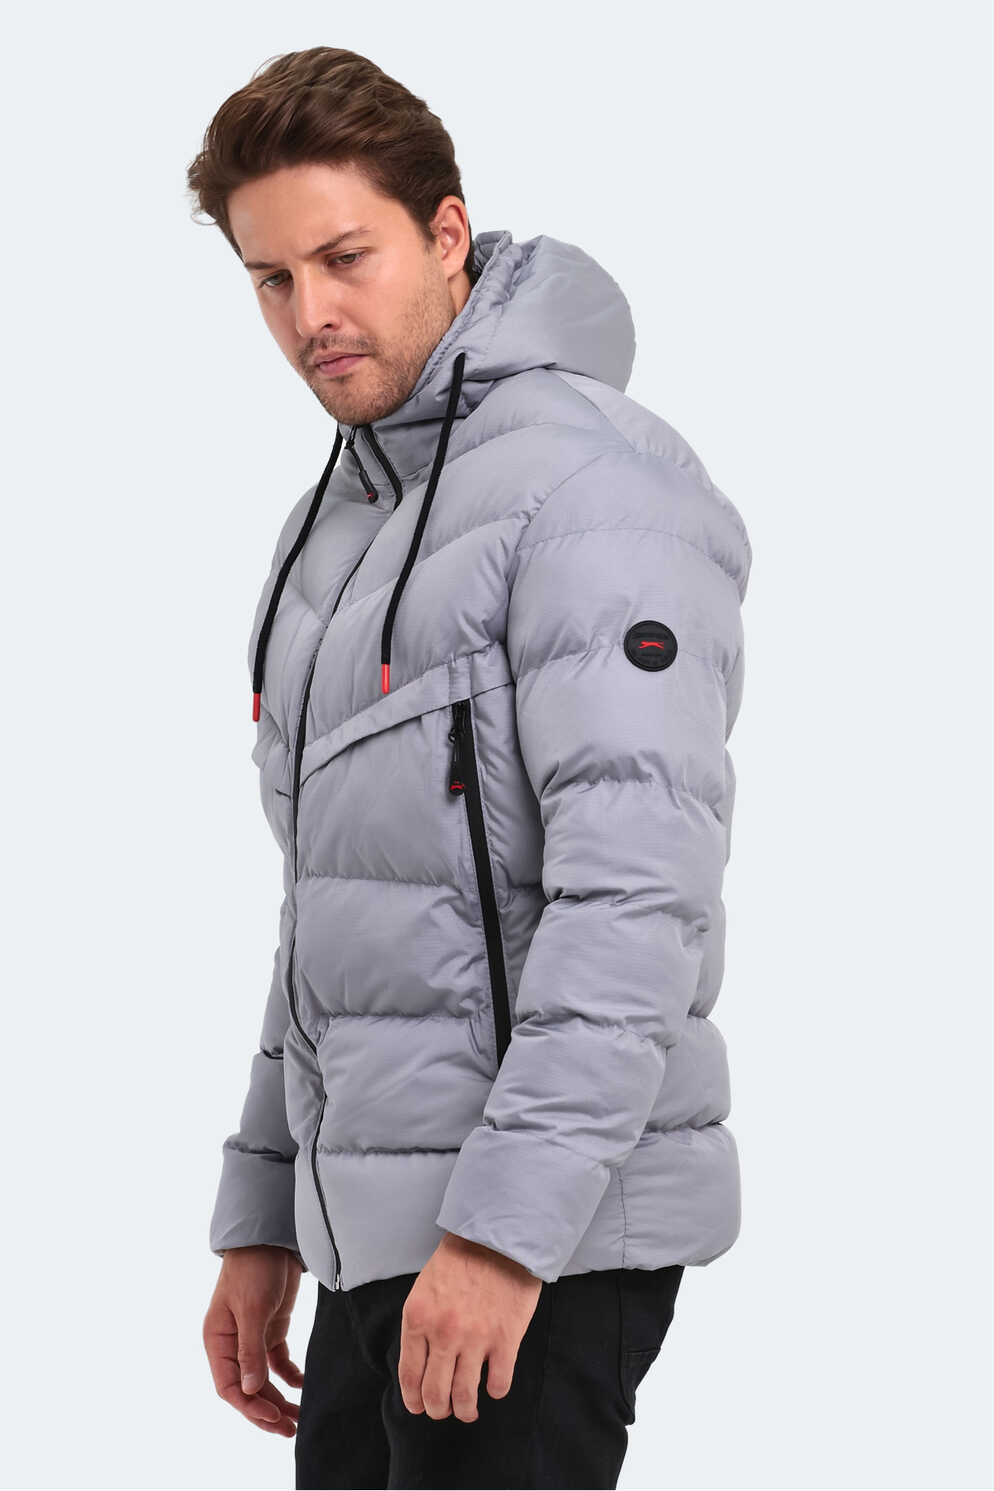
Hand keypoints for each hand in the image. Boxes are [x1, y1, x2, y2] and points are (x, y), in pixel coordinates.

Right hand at [203, 1244, 304, 1435]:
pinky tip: (303, 1386)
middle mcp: (232, 1343)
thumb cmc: (253, 1268)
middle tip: (291, 1430)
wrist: (271, 1237)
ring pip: (263, 1379)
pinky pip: (278, 1362)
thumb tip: (251, 1390)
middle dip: (267, 1411)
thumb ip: (250, 1349)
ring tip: (299, 1419)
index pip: (229, 1386)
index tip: (273, 1418)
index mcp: (217, 1340)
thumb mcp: (251, 1308)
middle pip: (247, 1388)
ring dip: (279, 1399)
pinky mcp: (271, 1329)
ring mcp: (252, 1337)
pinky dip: (290, 1376)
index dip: (249, 1407)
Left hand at [398, 1232, 543, 1422]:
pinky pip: (498, 1384)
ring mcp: (475, 1339)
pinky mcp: (505, 1339)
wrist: (498, 1237)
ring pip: (465, 1397)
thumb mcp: (425, 1288)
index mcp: (418, 1319)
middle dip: (438, 1410)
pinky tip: (495, 1384)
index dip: (414, 1400)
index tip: (420, 1407)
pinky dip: (496, 1391)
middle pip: (435, 1394)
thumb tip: (422, 1364)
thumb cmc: (461, 1259)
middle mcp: (443, 1334)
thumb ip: (421, 1326)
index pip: (409, 1376)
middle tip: (445, 1410)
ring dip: (466, 1410)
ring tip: (469, 1409)